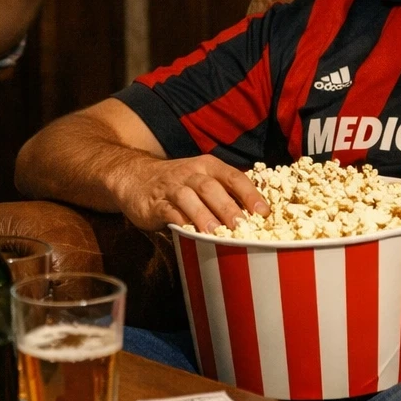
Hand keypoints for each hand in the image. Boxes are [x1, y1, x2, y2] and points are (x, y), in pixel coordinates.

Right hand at [111, 155, 269, 234]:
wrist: (136, 177)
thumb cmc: (179, 184)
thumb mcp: (203, 180)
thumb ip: (224, 195)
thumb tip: (256, 219)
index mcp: (209, 167)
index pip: (234, 177)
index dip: (250, 194)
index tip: (264, 212)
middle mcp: (191, 173)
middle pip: (212, 188)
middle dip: (229, 208)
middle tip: (243, 227)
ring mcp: (172, 187)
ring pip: (189, 198)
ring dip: (204, 215)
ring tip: (216, 233)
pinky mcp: (155, 203)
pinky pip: (168, 211)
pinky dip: (180, 221)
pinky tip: (189, 232)